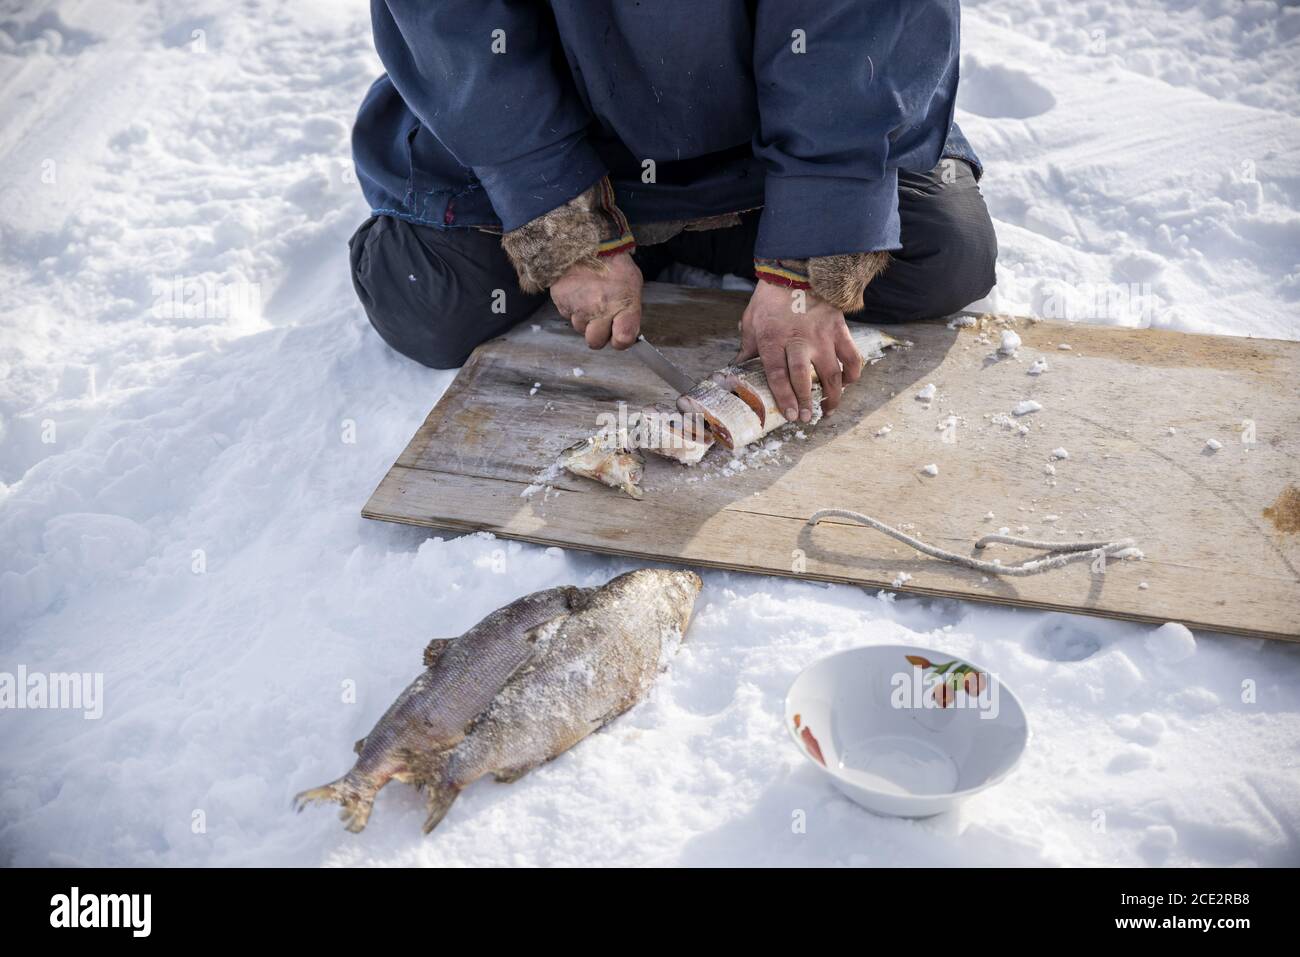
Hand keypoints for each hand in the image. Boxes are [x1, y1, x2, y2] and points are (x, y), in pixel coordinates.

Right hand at [550, 253, 642, 349]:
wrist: (583, 243)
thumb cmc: (612, 263)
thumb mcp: (632, 283)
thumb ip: (630, 310)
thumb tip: (626, 330)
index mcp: (623, 305)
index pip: (623, 340)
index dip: (621, 341)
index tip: (620, 334)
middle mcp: (601, 310)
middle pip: (596, 342)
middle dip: (598, 334)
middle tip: (601, 318)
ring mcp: (579, 309)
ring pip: (580, 329)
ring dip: (585, 320)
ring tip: (589, 299)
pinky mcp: (562, 304)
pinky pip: (568, 316)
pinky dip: (573, 308)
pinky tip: (579, 293)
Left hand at [737, 281, 861, 420]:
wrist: (798, 269)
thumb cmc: (771, 297)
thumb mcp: (751, 321)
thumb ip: (747, 348)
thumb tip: (737, 369)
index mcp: (773, 339)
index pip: (777, 375)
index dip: (784, 398)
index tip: (790, 414)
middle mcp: (799, 341)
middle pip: (803, 378)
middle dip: (806, 401)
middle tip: (807, 418)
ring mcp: (822, 337)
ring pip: (832, 373)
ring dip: (832, 395)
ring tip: (828, 409)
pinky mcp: (839, 330)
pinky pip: (851, 356)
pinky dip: (852, 373)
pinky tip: (848, 384)